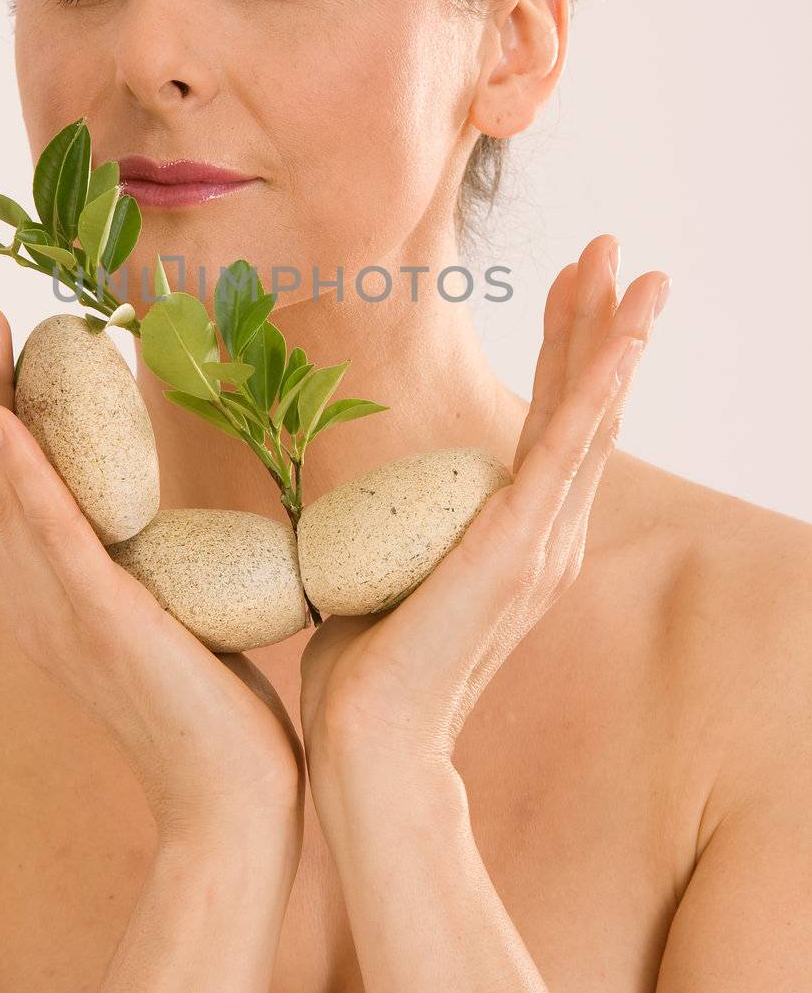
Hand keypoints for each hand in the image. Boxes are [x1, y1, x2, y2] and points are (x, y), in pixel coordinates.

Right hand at [0, 303, 304, 847]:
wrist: (233, 797)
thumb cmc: (214, 710)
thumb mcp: (170, 617)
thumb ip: (154, 568)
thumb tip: (182, 524)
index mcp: (54, 597)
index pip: (8, 491)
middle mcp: (40, 600)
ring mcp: (62, 609)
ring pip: (4, 493)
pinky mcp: (97, 618)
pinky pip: (49, 532)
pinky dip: (20, 473)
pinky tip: (1, 423)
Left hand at [297, 233, 669, 784]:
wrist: (366, 741)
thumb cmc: (363, 670)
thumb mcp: (384, 572)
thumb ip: (399, 532)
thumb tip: (361, 508)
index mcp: (517, 539)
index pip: (552, 426)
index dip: (566, 351)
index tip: (568, 287)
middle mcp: (545, 537)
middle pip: (585, 407)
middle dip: (599, 322)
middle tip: (613, 251)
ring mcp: (541, 542)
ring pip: (590, 416)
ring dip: (611, 335)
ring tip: (633, 266)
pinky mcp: (521, 546)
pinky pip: (571, 449)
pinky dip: (601, 386)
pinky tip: (623, 336)